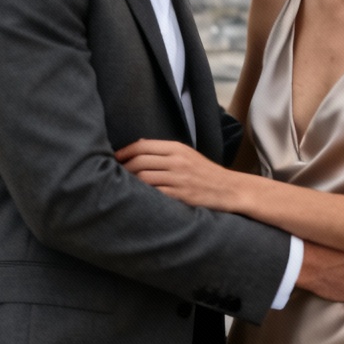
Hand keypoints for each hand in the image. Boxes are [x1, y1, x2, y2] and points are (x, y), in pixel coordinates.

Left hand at [116, 139, 241, 210]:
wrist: (230, 189)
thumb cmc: (206, 173)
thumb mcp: (187, 155)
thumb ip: (165, 151)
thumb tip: (139, 146)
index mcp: (177, 148)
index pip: (142, 146)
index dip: (124, 152)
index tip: (114, 158)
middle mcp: (177, 161)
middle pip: (139, 161)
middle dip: (123, 168)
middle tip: (113, 175)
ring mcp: (179, 179)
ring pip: (144, 178)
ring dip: (129, 183)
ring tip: (121, 187)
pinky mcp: (182, 195)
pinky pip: (155, 194)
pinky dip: (142, 195)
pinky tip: (136, 198)